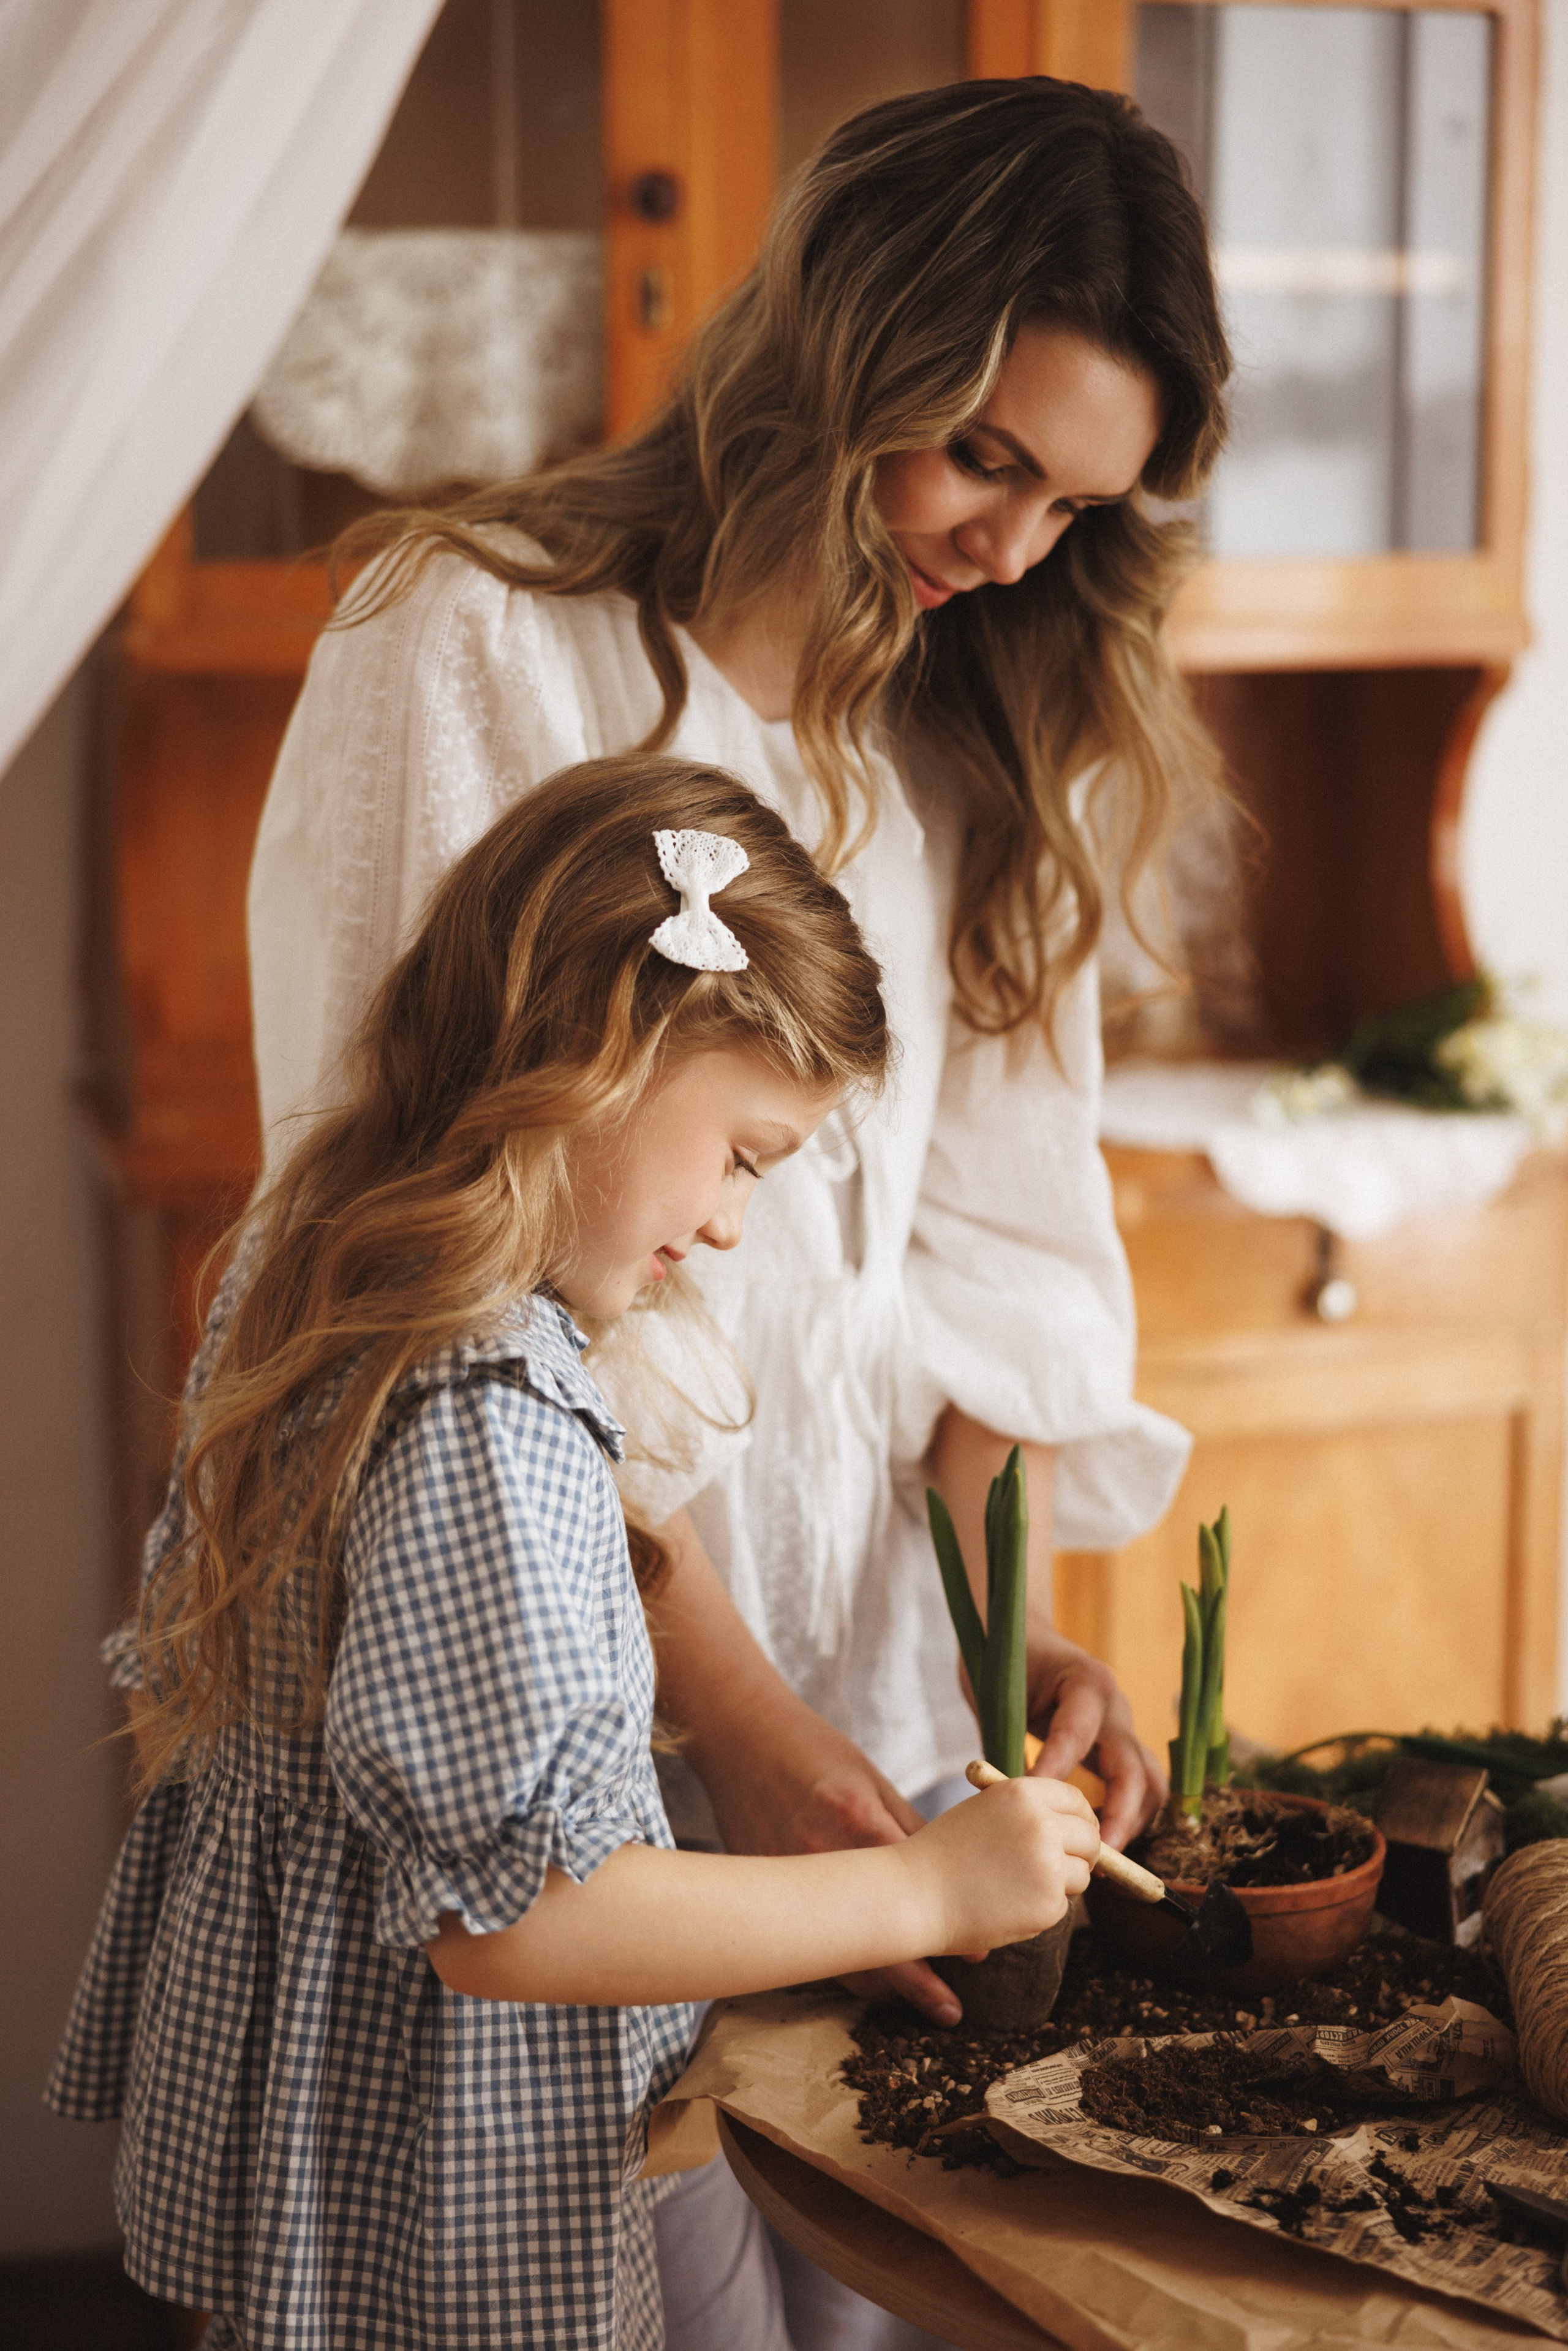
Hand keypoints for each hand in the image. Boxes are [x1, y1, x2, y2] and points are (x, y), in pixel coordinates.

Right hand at [695, 1683, 973, 2024]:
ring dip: (877, 1982)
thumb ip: (907, 1828)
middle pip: (874, 1934)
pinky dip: (836, 1959)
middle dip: (914, 1979)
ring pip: (837, 1952)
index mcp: (857, 1819)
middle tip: (949, 2008)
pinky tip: (863, 1975)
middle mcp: (822, 1853)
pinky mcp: (764, 1883)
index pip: (912, 1888)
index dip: (945, 1928)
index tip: (977, 1958)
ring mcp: (788, 1874)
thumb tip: (951, 1875)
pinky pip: (807, 1937)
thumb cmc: (814, 1751)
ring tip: (912, 2003)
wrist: (739, 1735)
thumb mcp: (871, 1780)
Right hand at [905, 1775, 1099, 1954]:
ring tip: (1018, 1887)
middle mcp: (1042, 1824)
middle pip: (1091, 1837)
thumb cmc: (944, 1853)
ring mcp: (1048, 1865)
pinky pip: (1061, 1906)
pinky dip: (1041, 1910)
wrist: (915, 1894)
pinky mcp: (1048, 1904)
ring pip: (1081, 1874)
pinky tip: (1007, 1907)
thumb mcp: (985, 1811)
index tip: (1077, 1833)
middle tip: (1063, 1867)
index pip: (1076, 1799)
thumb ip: (1026, 1811)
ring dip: (1062, 1883)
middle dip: (1084, 1853)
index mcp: (1024, 1793)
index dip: (1081, 1818)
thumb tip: (1072, 1823)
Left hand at [1024, 1627, 1165, 1849]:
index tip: (1033, 1800)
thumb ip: (1011, 1739)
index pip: (1076, 1734)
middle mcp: (1115, 1707)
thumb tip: (1014, 1798)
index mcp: (1085, 1682)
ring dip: (1132, 1821)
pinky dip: (1129, 1816)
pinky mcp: (1121, 1746)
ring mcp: (1124, 1727)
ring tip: (1101, 1855)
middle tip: (1092, 1853)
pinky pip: (1141, 1786)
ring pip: (1150, 1782)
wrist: (1023, 1636)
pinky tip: (1101, 1839)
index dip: (1056, 1769)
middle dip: (1118, 1815)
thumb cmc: (1007, 1663)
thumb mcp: (1002, 1693)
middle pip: (1134, 1769)